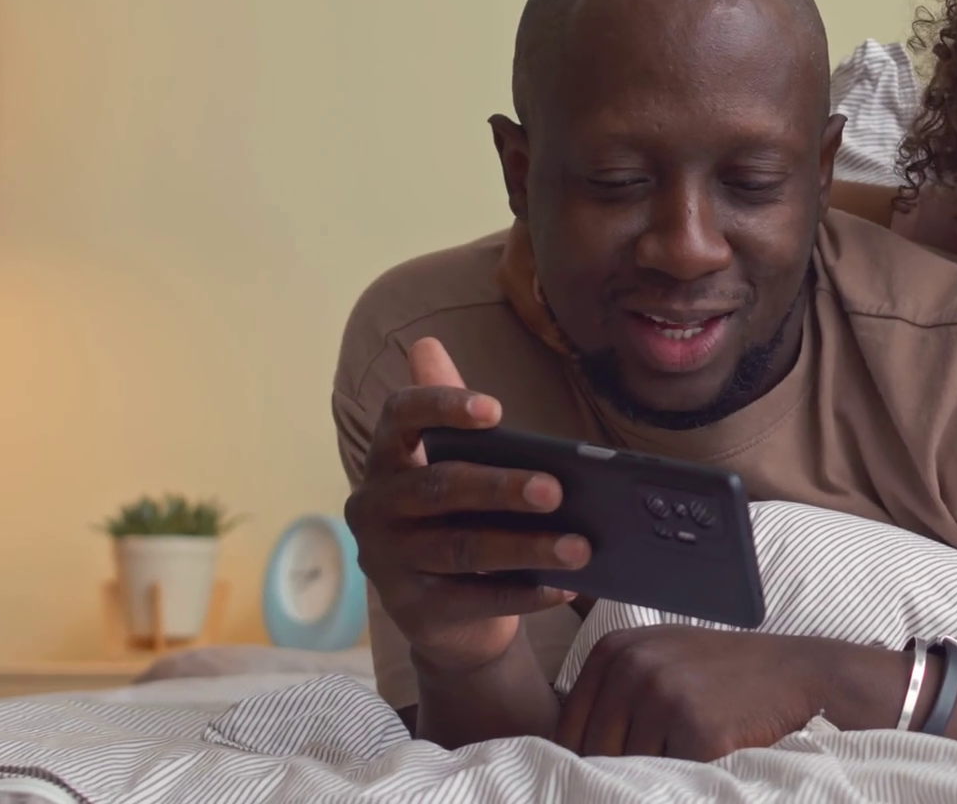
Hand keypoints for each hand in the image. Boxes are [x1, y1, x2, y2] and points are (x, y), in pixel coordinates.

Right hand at [343, 337, 591, 673]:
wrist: (443, 613)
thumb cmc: (453, 518)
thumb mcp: (450, 464)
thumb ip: (447, 413)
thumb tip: (426, 343)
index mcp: (385, 461)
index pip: (399, 418)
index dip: (442, 407)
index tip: (494, 411)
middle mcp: (376, 509)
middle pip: (439, 489)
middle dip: (501, 488)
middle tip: (556, 489)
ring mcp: (390, 564)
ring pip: (463, 548)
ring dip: (527, 547)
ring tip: (580, 546)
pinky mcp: (415, 612)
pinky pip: (477, 599)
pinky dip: (525, 593)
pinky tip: (566, 585)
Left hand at [557, 626, 844, 760]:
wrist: (799, 673)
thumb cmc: (725, 676)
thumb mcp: (660, 662)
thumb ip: (611, 695)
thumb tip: (561, 756)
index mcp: (614, 650)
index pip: (568, 732)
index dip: (586, 762)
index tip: (614, 768)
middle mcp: (633, 667)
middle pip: (594, 756)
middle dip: (620, 775)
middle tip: (665, 760)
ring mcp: (664, 696)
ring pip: (629, 773)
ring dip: (656, 779)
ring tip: (692, 752)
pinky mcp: (697, 731)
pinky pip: (669, 782)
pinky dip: (687, 781)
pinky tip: (712, 758)